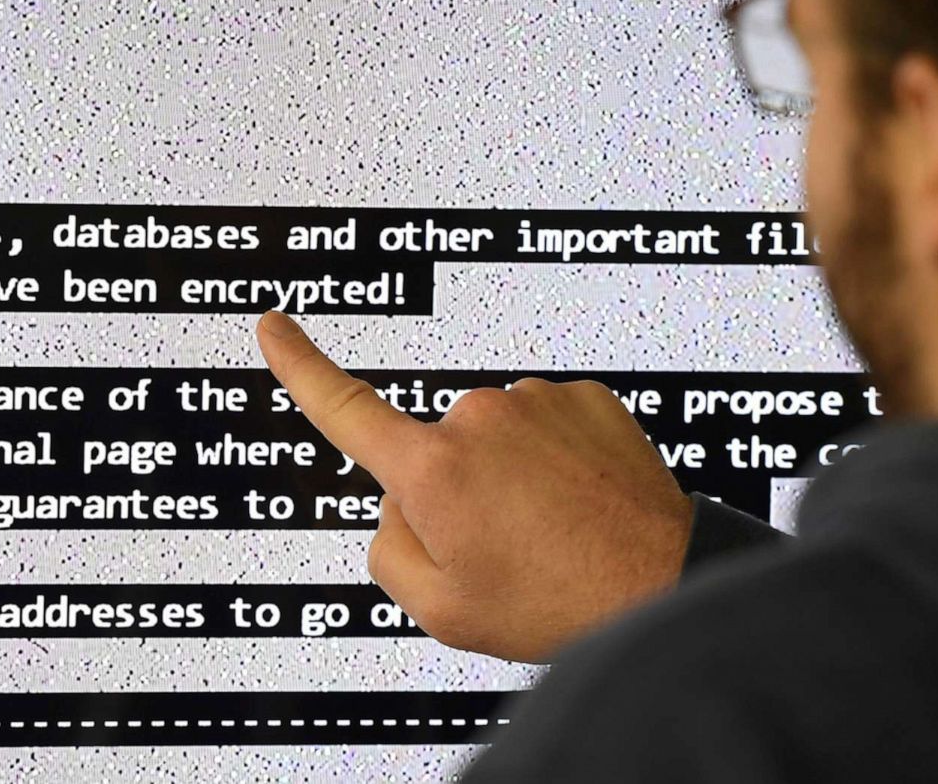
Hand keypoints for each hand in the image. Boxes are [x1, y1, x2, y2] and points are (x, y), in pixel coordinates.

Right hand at [255, 310, 694, 662]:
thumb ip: (388, 552)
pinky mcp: (585, 397)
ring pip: (492, 442)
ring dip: (510, 480)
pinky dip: (554, 463)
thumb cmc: (557, 604)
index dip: (299, 365)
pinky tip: (580, 506)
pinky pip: (544, 429)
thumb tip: (397, 507)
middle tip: (506, 551)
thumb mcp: (441, 610)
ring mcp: (535, 402)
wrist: (664, 586)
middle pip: (432, 454)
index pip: (344, 408)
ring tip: (554, 536)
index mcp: (431, 470)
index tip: (274, 327)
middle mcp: (477, 419)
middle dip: (453, 495)